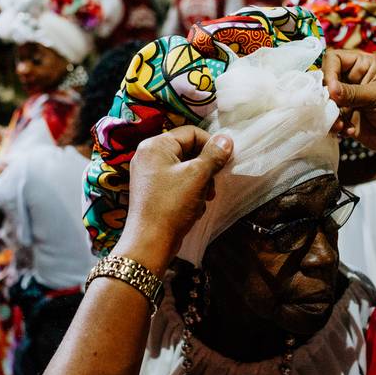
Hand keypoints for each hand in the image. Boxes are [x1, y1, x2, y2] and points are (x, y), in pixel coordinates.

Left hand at [112, 127, 232, 272]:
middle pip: (189, 151)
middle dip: (206, 168)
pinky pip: (177, 183)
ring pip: (186, 169)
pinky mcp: (152, 190)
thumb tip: (226, 139)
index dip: (211, 145)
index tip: (225, 161)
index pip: (191, 132)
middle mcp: (149, 155)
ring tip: (204, 199)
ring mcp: (149, 174)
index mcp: (156, 145)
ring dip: (200, 183)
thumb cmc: (172, 205)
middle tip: (213, 185)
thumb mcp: (198, 176)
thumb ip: (214, 155)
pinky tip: (193, 207)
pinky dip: (189, 192)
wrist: (150, 242)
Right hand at [323, 49, 375, 151]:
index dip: (329, 71)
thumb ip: (354, 92)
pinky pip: (328, 118)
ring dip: (330, 114)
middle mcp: (350, 79)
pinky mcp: (342, 115)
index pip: (334, 59)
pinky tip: (348, 130)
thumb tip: (330, 89)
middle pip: (325, 79)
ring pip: (324, 101)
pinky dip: (334, 126)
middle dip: (326, 95)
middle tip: (332, 107)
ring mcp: (345, 98)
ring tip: (341, 124)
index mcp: (361, 65)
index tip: (330, 89)